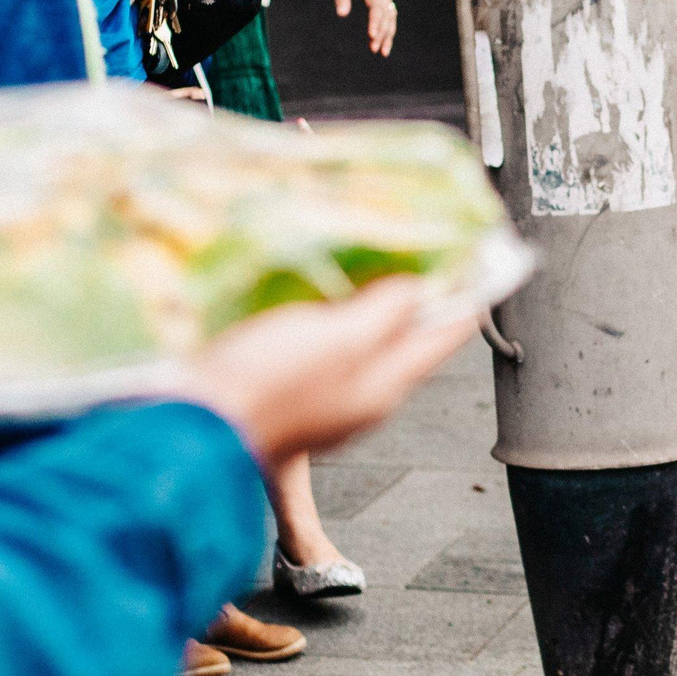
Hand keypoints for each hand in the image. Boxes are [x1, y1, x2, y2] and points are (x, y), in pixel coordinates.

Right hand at [180, 278, 475, 468]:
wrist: (189, 428)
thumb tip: (420, 289)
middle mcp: (363, 397)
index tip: (487, 254)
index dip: (469, 292)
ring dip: (378, 302)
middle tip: (434, 247)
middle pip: (409, 337)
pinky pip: (328, 347)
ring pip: (367, 342)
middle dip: (423, 294)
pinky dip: (337, 315)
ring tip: (382, 260)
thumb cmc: (267, 384)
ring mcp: (325, 399)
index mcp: (386, 386)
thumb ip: (385, 313)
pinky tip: (321, 294)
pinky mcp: (288, 393)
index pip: (445, 334)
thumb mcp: (339, 339)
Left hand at [330, 0, 397, 55]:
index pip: (377, 5)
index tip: (371, 35)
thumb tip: (342, 15)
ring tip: (382, 52)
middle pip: (387, 14)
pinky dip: (388, 28)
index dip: (375, 21)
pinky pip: (389, 14)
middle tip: (374, 50)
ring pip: (391, 16)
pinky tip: (384, 41)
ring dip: (388, 34)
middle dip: (382, 33)